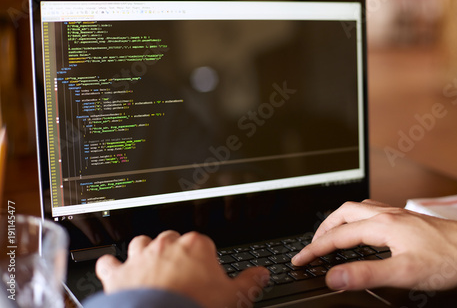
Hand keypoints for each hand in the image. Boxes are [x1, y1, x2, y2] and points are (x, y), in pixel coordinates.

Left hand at [95, 231, 269, 307]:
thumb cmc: (196, 306)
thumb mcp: (232, 297)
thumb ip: (248, 282)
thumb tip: (262, 274)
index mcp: (196, 246)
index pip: (202, 243)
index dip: (204, 259)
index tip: (205, 273)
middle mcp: (167, 245)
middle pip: (171, 238)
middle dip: (174, 251)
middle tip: (180, 270)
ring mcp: (141, 257)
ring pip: (141, 243)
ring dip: (143, 251)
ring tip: (148, 263)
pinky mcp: (119, 273)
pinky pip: (110, 262)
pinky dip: (111, 266)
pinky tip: (113, 270)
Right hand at [292, 200, 456, 290]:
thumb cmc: (447, 260)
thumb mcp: (403, 273)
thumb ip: (366, 274)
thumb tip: (335, 276)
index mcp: (381, 226)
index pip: (337, 236)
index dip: (315, 249)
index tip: (300, 259)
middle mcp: (386, 215)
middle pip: (343, 214)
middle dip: (322, 230)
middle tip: (312, 246)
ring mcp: (396, 214)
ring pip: (357, 209)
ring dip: (338, 221)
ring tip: (330, 234)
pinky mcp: (406, 218)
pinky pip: (371, 211)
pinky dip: (356, 219)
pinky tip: (363, 228)